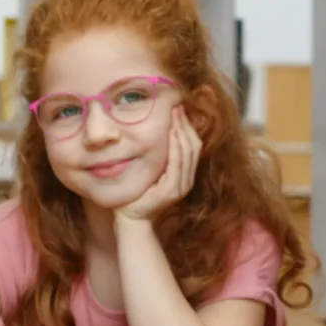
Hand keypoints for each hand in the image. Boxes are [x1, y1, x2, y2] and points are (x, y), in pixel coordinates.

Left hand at [116, 106, 200, 221]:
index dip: (188, 126)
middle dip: (186, 125)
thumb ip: (160, 157)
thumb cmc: (138, 193)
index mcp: (184, 175)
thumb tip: (159, 133)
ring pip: (188, 153)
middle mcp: (187, 180)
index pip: (193, 146)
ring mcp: (181, 186)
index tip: (179, 109)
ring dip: (182, 132)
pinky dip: (176, 148)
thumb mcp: (152, 171)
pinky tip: (171, 134)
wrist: (131, 218)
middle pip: (194, 146)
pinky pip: (178, 164)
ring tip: (175, 116)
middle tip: (177, 107)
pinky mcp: (172, 191)